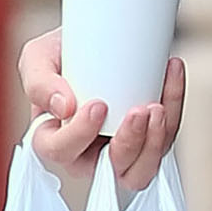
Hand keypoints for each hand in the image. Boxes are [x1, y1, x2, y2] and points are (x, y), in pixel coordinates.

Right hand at [19, 27, 184, 210]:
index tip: (98, 105)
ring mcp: (122, 150)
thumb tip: (63, 106)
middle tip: (140, 110)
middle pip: (111, 170)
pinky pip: (165, 137)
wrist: (94, 40)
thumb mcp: (38, 58)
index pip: (60, 151)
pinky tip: (171, 75)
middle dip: (129, 143)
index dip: (79, 135)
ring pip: (144, 168)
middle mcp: (88, 154)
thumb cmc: (62, 57)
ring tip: (160, 105)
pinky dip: (174, 107)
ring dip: (156, 140)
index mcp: (55, 139)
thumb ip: (39, 82)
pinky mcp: (149, 139)